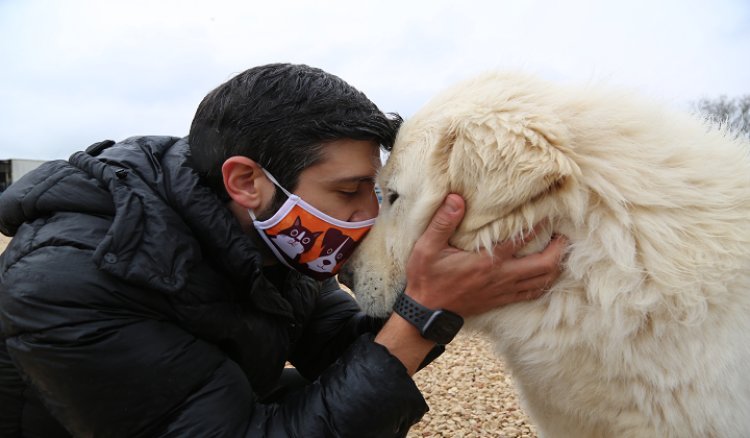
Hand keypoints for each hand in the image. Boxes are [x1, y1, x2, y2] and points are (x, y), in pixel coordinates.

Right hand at [404, 193, 566, 316]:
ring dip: (555, 266)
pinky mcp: (502, 300)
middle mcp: (501, 277)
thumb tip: (457, 198)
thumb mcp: (428, 247)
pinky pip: (532, 293)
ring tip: (560, 251)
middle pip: (544, 265)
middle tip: (564, 234)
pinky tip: (547, 274)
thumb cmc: (426, 277)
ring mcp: (503, 290)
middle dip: (559, 249)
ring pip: (542, 281)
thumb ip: (443, 222)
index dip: (539, 225)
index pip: (522, 241)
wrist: (426, 310)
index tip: (549, 211)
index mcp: (487, 262)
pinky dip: (545, 283)